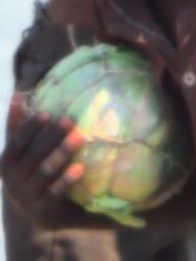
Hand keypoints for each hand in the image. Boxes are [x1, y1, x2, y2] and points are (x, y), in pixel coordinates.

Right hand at [1, 95, 87, 227]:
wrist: (41, 212)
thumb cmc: (33, 170)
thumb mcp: (23, 151)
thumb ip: (19, 125)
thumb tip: (20, 92)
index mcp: (8, 162)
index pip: (17, 142)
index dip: (29, 127)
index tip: (46, 112)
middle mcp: (13, 181)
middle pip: (33, 155)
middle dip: (51, 136)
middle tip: (70, 119)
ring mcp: (26, 198)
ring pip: (44, 173)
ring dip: (62, 154)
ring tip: (79, 136)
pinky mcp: (42, 212)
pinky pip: (54, 194)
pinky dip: (66, 181)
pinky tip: (80, 168)